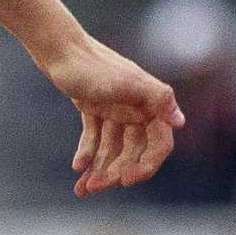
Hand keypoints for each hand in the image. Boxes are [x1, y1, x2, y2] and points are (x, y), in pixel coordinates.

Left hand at [43, 35, 184, 196]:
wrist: (56, 46)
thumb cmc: (90, 64)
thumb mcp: (125, 81)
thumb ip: (155, 98)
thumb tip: (179, 121)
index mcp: (150, 103)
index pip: (158, 144)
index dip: (146, 165)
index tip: (126, 181)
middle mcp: (137, 108)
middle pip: (132, 150)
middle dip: (115, 171)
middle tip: (94, 187)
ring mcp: (115, 109)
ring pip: (112, 147)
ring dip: (100, 167)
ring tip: (82, 188)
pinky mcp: (94, 107)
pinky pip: (95, 136)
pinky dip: (88, 151)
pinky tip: (77, 166)